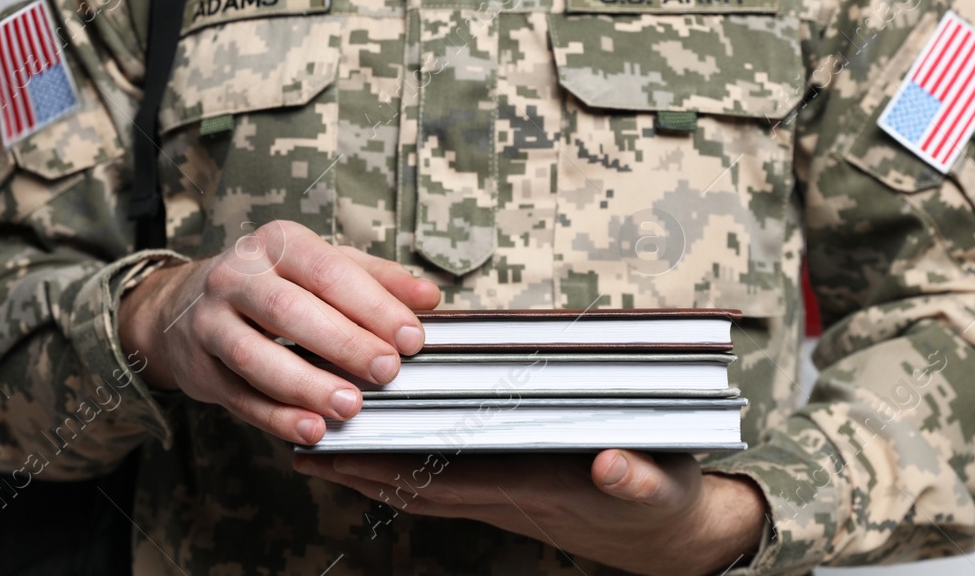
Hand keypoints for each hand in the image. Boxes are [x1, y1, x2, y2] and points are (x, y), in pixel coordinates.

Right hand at [118, 220, 441, 445]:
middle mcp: (236, 276)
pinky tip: (311, 430)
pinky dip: (275, 417)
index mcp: (277, 243)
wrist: (188, 304)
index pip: (328, 271)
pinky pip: (238, 396)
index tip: (412, 337)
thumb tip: (429, 296)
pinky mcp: (198, 367)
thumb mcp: (324, 266)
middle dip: (343, 343)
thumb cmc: (275, 282)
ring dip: (306, 385)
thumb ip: (377, 279)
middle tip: (387, 371)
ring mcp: (210, 322)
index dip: (372, 305)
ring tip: (350, 406)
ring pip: (254, 356)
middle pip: (289, 311)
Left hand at [291, 450, 765, 575]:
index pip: (446, 481)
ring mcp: (505, 489)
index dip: (389, 468)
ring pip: (426, 478)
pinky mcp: (513, 481)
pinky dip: (410, 458)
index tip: (340, 453)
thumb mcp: (660, 488)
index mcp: (531, 490)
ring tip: (323, 437)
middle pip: (417, 482)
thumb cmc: (662, 504)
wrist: (672, 538)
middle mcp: (506, 493)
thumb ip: (636, 476)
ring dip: (374, 462)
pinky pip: (449, 471)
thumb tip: (611, 464)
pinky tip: (387, 437)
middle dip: (358, 467)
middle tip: (302, 441)